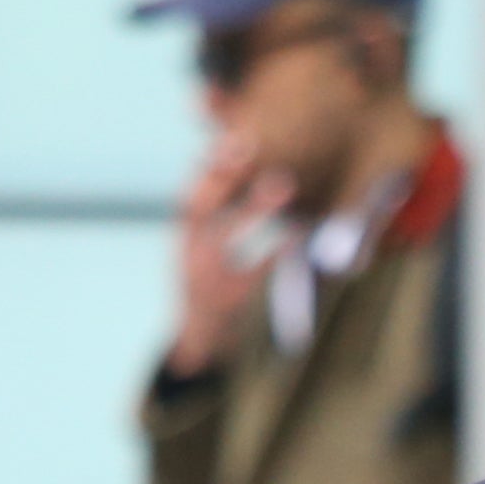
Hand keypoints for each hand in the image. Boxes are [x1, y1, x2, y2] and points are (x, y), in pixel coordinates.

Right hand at [166, 131, 289, 375]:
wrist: (203, 344)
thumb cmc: (209, 288)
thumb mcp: (208, 250)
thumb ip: (222, 215)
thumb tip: (239, 175)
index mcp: (185, 243)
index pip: (190, 197)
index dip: (207, 169)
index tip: (230, 139)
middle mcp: (186, 259)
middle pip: (195, 209)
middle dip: (220, 175)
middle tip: (250, 145)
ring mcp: (203, 282)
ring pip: (221, 238)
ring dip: (252, 208)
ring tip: (283, 181)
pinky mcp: (227, 305)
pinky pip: (253, 275)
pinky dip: (275, 252)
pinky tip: (299, 232)